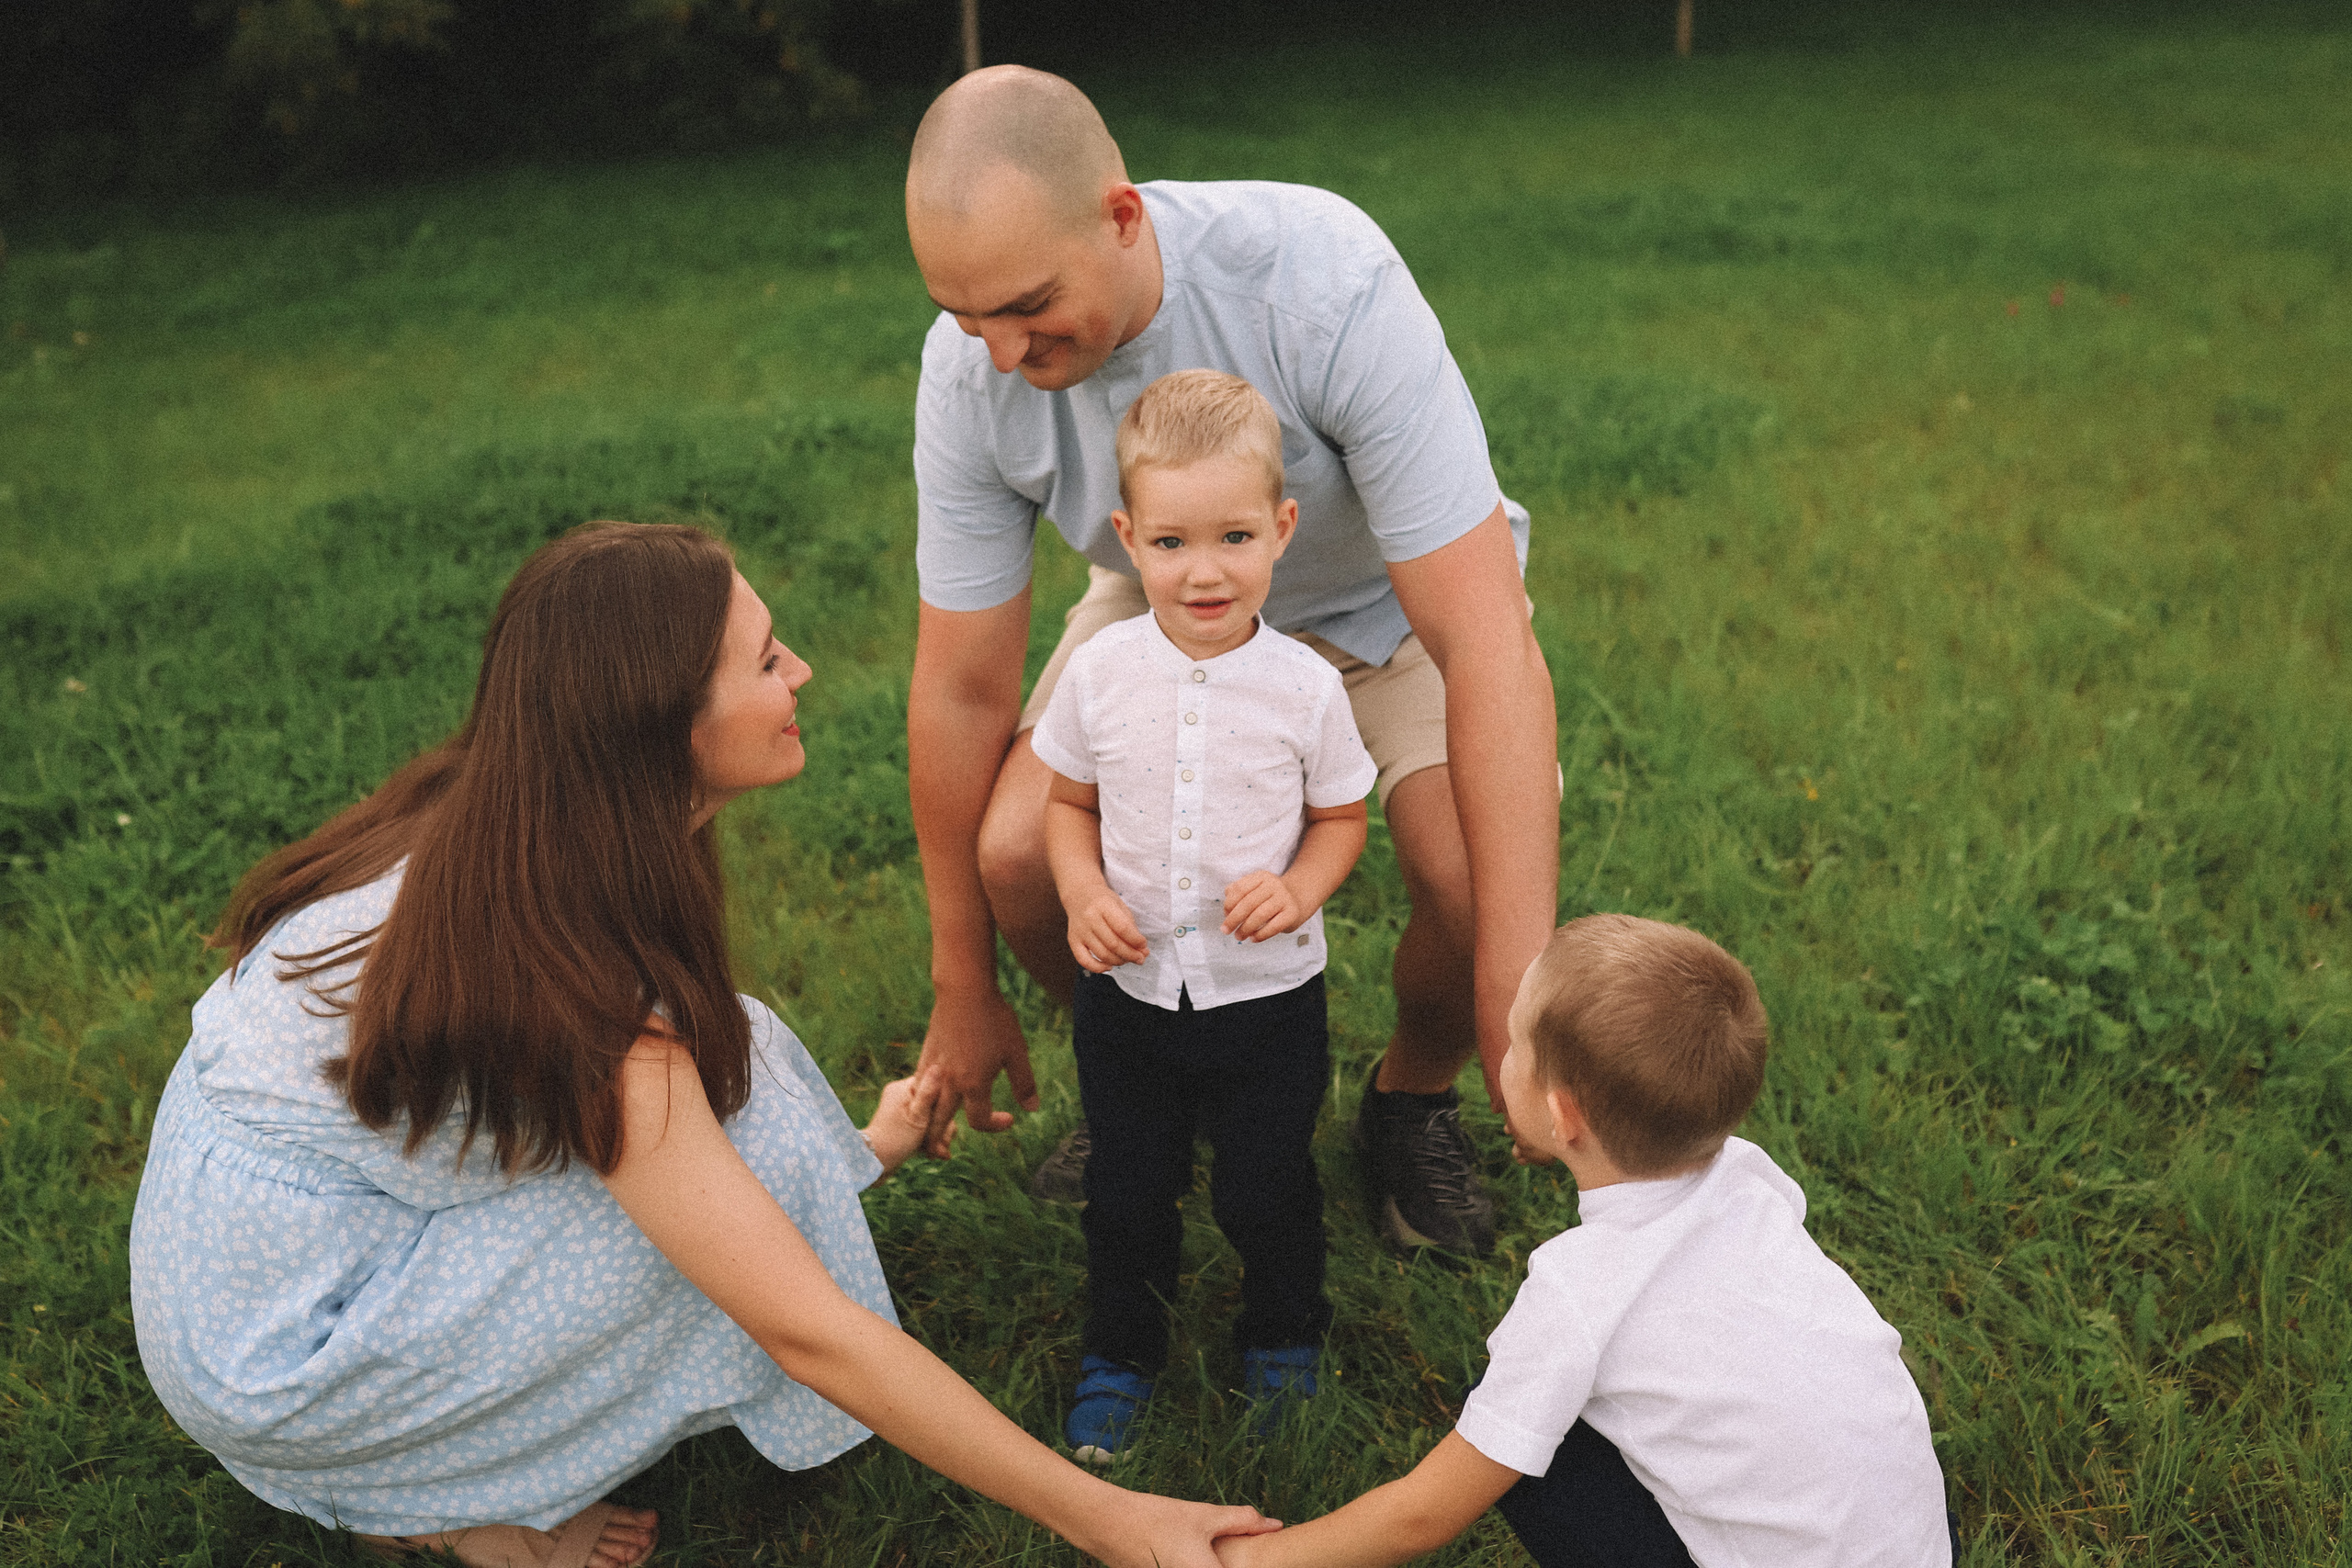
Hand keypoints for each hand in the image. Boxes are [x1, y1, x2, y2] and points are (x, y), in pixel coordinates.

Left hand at [865, 1066, 948, 1173]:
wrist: (873, 1164)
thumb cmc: (895, 1140)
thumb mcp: (917, 1116)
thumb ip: (929, 1093)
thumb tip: (938, 1066)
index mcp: (903, 1088)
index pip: (935, 1084)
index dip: (944, 1104)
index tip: (945, 1121)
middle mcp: (902, 1096)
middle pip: (935, 1104)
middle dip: (941, 1126)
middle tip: (941, 1145)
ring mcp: (902, 1110)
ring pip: (932, 1118)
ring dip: (937, 1136)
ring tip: (937, 1153)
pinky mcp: (903, 1125)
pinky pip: (924, 1127)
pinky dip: (929, 1140)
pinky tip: (933, 1154)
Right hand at [915, 987, 1037, 1157]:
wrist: (964, 990)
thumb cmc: (994, 1019)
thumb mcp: (1017, 1053)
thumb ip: (1024, 1084)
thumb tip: (1032, 1109)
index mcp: (974, 1085)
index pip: (979, 1121)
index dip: (996, 1125)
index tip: (1009, 1118)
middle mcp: (950, 1083)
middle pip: (938, 1124)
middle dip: (939, 1142)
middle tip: (944, 1152)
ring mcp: (934, 1070)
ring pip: (923, 1107)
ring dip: (925, 1124)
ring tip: (930, 1133)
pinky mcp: (926, 1055)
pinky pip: (919, 1086)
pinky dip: (921, 1099)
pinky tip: (927, 1098)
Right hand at [1068, 889, 1148, 971]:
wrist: (1079, 895)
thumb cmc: (1103, 901)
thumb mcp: (1120, 906)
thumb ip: (1131, 927)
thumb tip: (1142, 950)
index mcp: (1104, 905)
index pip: (1123, 928)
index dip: (1136, 940)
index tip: (1144, 945)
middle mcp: (1090, 918)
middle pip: (1113, 944)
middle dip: (1131, 955)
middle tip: (1140, 958)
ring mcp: (1080, 931)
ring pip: (1102, 954)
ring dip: (1119, 961)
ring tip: (1128, 960)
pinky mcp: (1073, 941)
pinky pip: (1084, 960)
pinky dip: (1098, 968)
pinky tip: (1109, 966)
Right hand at [1091, 1492, 1279, 1567]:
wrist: (1107, 1524)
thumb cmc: (1157, 1518)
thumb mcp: (1203, 1516)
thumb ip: (1243, 1521)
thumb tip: (1275, 1525)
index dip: (1256, 1566)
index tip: (1268, 1560)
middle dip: (1231, 1563)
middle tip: (1228, 1547)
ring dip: (1213, 1563)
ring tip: (1208, 1549)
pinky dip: (1195, 1565)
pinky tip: (1189, 1551)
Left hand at [1220, 870, 1307, 940]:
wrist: (1299, 897)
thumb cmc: (1269, 897)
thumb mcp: (1255, 889)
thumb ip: (1238, 894)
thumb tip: (1227, 911)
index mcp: (1261, 877)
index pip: (1239, 889)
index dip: (1229, 904)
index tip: (1225, 915)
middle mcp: (1274, 885)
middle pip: (1248, 903)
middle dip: (1233, 919)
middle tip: (1226, 930)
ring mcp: (1284, 898)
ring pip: (1260, 915)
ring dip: (1246, 928)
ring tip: (1239, 936)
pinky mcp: (1292, 913)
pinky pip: (1273, 926)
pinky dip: (1260, 935)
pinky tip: (1253, 938)